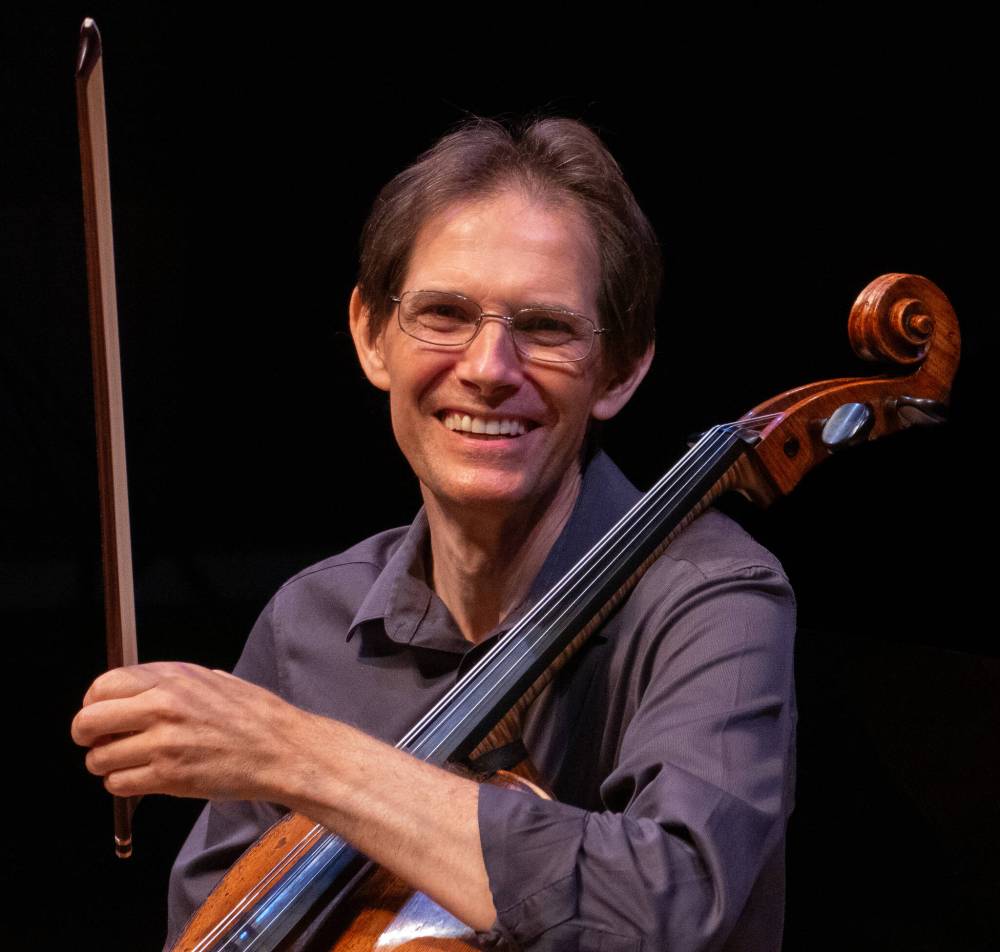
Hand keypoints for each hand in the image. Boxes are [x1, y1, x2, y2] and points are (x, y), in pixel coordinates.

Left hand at [71, 662, 317, 802]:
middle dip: (86, 735)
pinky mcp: (169, 777)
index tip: (99, 713)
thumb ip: (171, 682)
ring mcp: (164, 743)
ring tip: (129, 762)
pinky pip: (118, 784)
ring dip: (106, 764)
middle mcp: (163, 707)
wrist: (280, 748)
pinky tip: (144, 777)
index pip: (103, 685)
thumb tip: (134, 690)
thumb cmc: (253, 715)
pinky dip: (123, 784)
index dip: (93, 703)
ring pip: (99, 758)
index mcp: (173, 678)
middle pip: (89, 721)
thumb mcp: (212, 679)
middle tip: (98, 741)